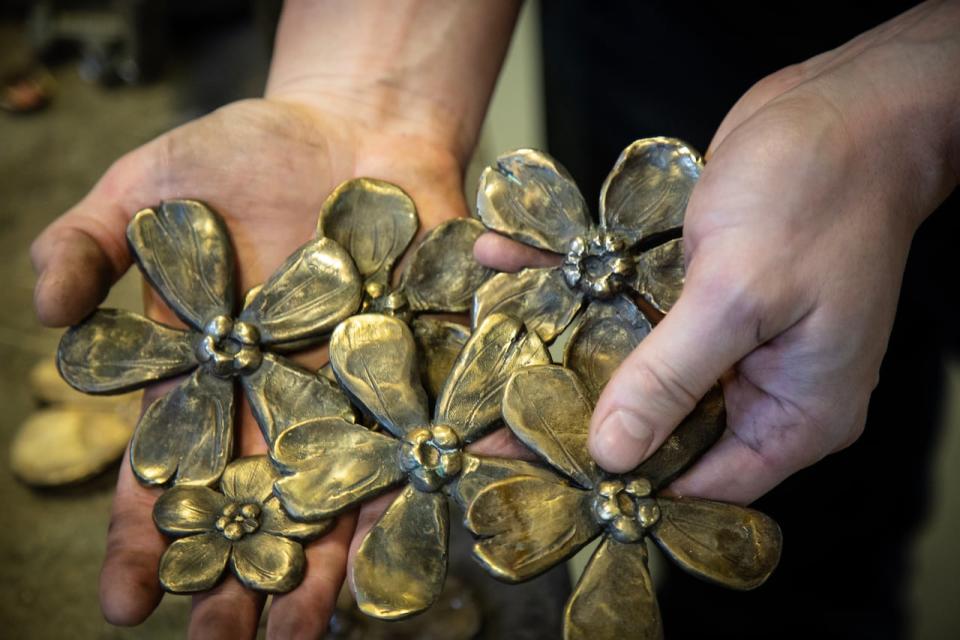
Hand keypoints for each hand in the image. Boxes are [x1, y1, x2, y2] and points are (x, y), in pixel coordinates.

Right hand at [31, 96, 467, 637]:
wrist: (357, 127)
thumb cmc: (244, 152)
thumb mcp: (147, 186)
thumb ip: (88, 242)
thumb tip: (42, 312)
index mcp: (205, 377)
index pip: (165, 472)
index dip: (144, 536)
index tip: (127, 601)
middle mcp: (276, 401)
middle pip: (252, 504)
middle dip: (236, 572)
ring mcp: (349, 392)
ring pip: (333, 496)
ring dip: (319, 566)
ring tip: (304, 633)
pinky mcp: (418, 370)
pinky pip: (420, 440)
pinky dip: (422, 487)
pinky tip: (412, 545)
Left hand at [477, 0, 959, 504]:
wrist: (842, 104)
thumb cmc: (819, 196)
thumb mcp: (739, 297)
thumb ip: (671, 376)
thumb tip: (613, 451)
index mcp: (795, 412)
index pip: (703, 482)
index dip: (627, 485)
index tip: (548, 479)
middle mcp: (761, 383)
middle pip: (663, 427)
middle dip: (584, 417)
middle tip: (502, 419)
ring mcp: (730, 336)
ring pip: (638, 364)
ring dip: (568, 346)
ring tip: (493, 350)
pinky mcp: (700, 290)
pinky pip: (633, 303)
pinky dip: (578, 284)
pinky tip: (511, 262)